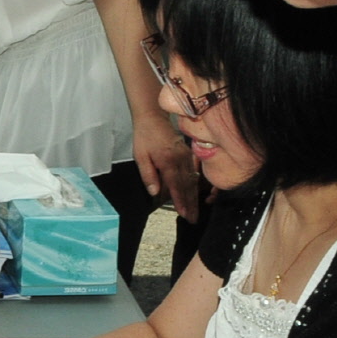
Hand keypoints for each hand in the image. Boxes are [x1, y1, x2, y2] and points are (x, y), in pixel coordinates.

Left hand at [129, 108, 201, 222]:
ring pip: (192, 180)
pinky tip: (195, 195)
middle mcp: (181, 160)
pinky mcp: (188, 154)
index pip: (176, 185)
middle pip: (188, 186)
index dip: (180, 201)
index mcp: (168, 161)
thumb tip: (155, 193)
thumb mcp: (141, 156)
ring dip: (194, 197)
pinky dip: (195, 186)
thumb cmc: (144, 137)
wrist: (153, 118)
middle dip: (191, 204)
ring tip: (195, 212)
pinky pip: (193, 173)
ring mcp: (186, 156)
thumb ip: (148, 175)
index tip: (184, 214)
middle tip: (193, 219)